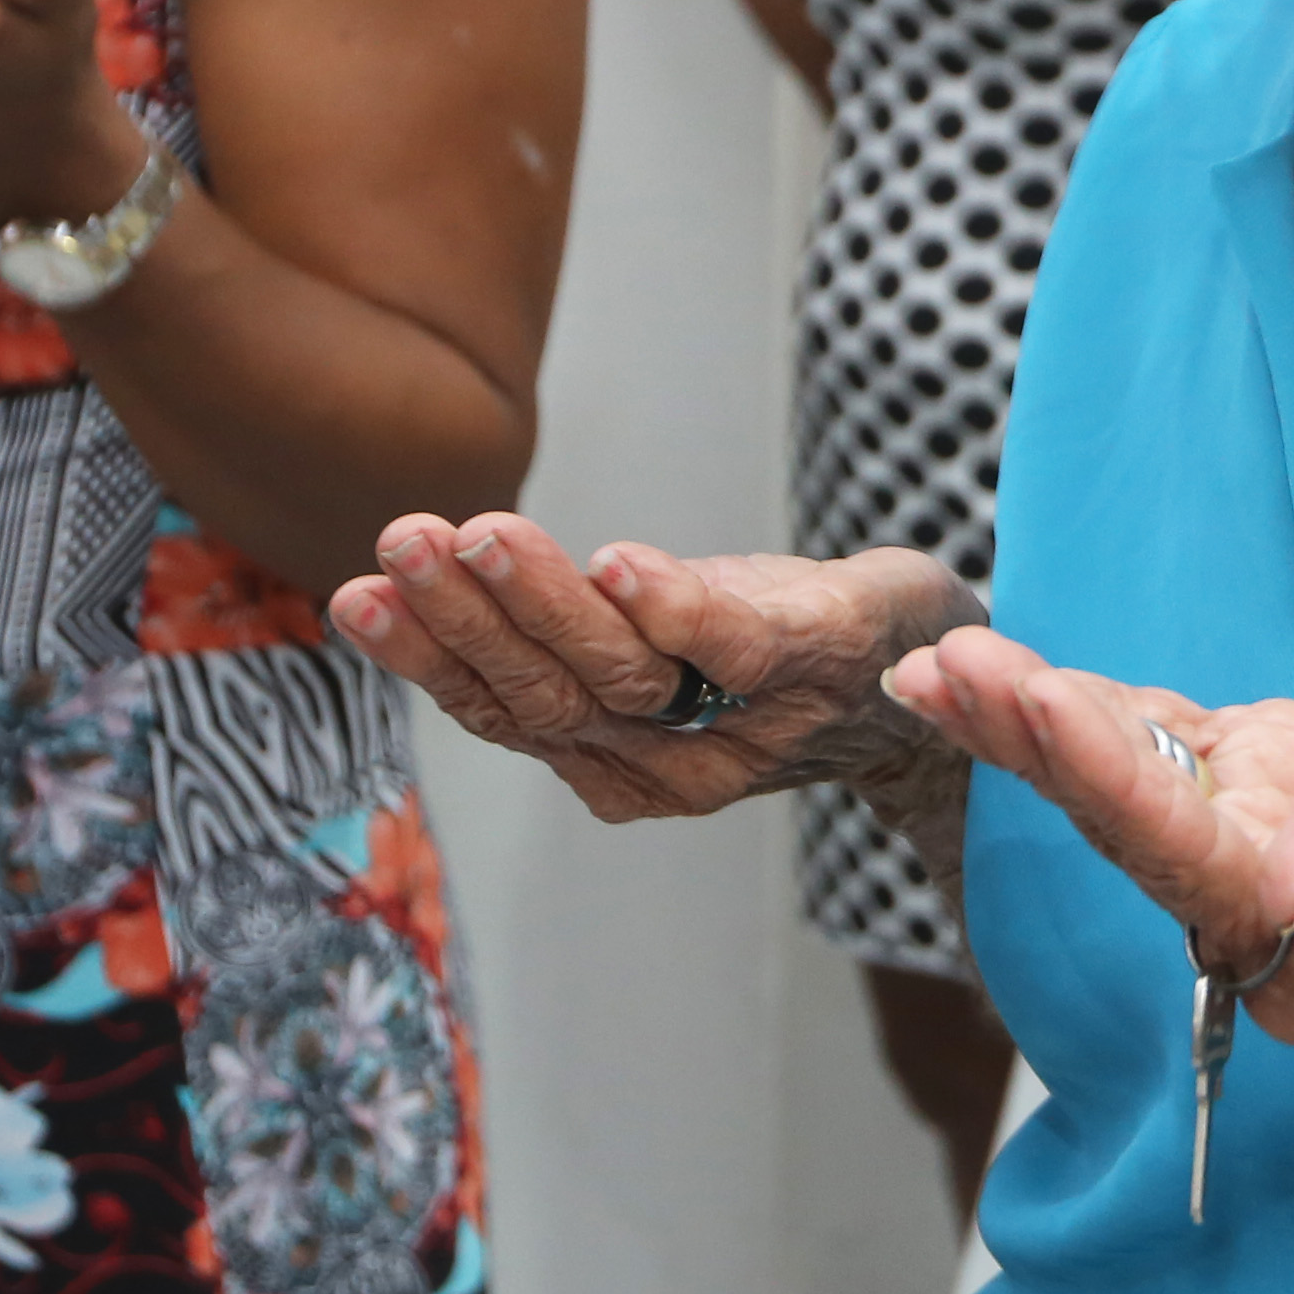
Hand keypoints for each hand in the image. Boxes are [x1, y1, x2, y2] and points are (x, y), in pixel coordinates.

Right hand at [332, 519, 973, 818]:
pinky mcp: (822, 656)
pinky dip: (675, 608)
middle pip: (550, 695)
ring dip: (543, 601)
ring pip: (624, 670)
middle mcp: (673, 757)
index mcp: (620, 759)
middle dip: (464, 620)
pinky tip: (617, 563)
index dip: (426, 659)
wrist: (939, 672)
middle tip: (401, 544)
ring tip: (477, 534)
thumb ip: (560, 639)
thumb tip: (409, 588)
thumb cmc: (776, 645)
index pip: (506, 712)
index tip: (354, 594)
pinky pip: (739, 646)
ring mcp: (748, 714)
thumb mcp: (655, 647)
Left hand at [887, 629, 1293, 1042]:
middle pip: (1130, 827)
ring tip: (937, 662)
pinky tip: (1000, 678)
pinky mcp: (1265, 782)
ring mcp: (1254, 846)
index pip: (1195, 869)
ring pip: (1126, 780)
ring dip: (1030, 724)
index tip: (1038, 703)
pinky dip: (1083, 706)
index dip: (1113, 784)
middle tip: (945, 669)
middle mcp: (1259, 921)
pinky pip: (1161, 740)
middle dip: (1034, 748)